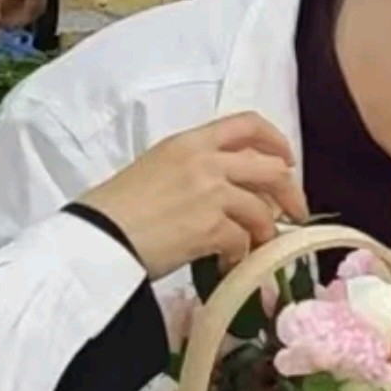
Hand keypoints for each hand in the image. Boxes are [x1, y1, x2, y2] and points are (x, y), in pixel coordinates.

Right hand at [79, 110, 307, 277]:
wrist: (97, 237)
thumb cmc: (114, 208)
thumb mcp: (154, 170)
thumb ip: (192, 170)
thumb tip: (226, 192)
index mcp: (188, 142)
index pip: (247, 125)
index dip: (277, 141)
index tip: (286, 161)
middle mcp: (204, 160)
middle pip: (271, 168)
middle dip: (290, 193)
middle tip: (293, 214)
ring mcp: (210, 192)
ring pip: (263, 209)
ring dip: (264, 233)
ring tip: (252, 249)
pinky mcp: (211, 227)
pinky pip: (243, 241)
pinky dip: (240, 257)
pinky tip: (226, 265)